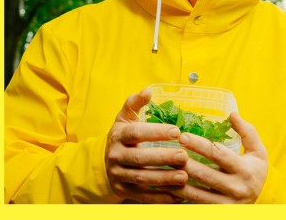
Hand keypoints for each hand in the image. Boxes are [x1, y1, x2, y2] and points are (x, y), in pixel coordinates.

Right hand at [105, 88, 189, 202]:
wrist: (101, 163)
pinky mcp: (123, 191)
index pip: (136, 133)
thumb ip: (134, 103)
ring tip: (184, 177)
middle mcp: (115, 156)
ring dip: (163, 179)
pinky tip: (177, 195)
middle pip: (139, 158)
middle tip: (184, 156)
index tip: (177, 131)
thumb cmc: (122, 136)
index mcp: (118, 136)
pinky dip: (160, 197)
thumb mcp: (124, 118)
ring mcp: (118, 175)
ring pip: (141, 179)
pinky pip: (142, 196)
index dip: (156, 132)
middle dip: (162, 158)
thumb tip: (148, 90)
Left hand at [164, 112, 268, 202]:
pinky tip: (167, 186)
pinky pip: (193, 204)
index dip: (199, 144)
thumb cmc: (256, 172)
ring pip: (195, 192)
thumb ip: (247, 132)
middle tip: (166, 151)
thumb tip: (232, 113)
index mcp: (246, 170)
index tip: (182, 136)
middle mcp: (236, 188)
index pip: (219, 154)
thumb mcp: (258, 152)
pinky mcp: (216, 212)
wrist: (260, 204)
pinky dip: (179, 196)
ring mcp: (225, 204)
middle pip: (204, 173)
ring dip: (176, 180)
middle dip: (183, 162)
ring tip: (162, 168)